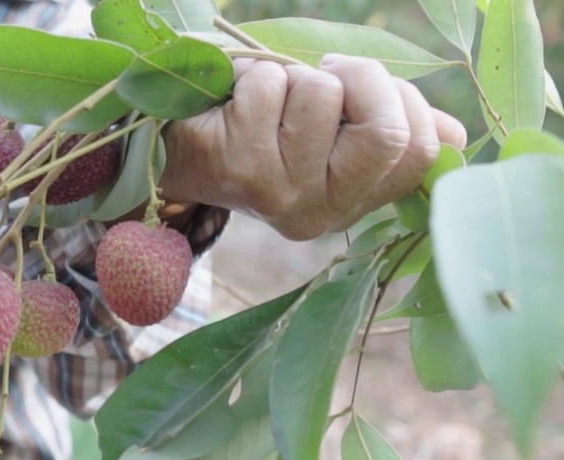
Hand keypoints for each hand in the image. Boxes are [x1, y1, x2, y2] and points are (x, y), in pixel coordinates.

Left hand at [158, 54, 467, 239]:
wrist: (180, 148)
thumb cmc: (266, 130)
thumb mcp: (335, 131)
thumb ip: (393, 130)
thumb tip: (453, 137)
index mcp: (353, 204)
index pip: (417, 150)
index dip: (399, 99)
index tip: (358, 87)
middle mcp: (319, 213)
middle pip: (384, 131)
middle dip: (361, 79)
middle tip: (325, 74)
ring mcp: (278, 194)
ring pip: (323, 97)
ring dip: (295, 76)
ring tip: (269, 100)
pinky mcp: (237, 166)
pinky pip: (273, 87)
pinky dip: (255, 74)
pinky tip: (235, 102)